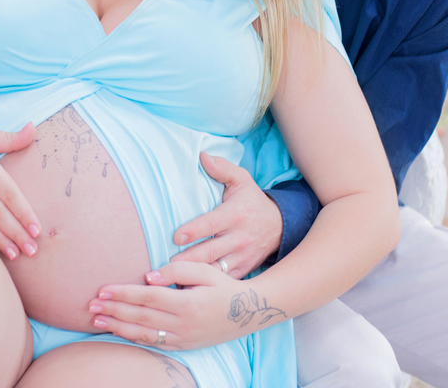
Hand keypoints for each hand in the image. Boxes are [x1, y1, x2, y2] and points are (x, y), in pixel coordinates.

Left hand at [88, 263, 287, 349]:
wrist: (249, 312)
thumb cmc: (224, 286)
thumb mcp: (205, 271)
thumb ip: (176, 270)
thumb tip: (148, 277)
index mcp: (187, 303)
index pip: (147, 298)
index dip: (123, 294)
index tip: (102, 290)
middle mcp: (183, 324)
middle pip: (140, 317)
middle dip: (113, 311)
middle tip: (90, 307)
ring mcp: (183, 338)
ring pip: (144, 334)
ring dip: (117, 327)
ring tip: (96, 321)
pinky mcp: (183, 346)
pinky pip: (154, 343)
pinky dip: (133, 338)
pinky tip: (118, 331)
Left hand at [169, 152, 281, 277]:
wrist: (281, 227)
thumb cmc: (252, 201)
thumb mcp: (242, 180)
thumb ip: (222, 169)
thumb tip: (202, 156)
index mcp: (236, 214)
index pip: (212, 223)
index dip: (195, 230)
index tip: (176, 237)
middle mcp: (239, 238)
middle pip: (210, 251)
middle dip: (189, 260)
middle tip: (167, 266)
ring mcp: (241, 257)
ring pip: (215, 271)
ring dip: (194, 278)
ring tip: (171, 283)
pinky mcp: (242, 271)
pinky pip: (222, 282)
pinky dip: (206, 288)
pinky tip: (186, 291)